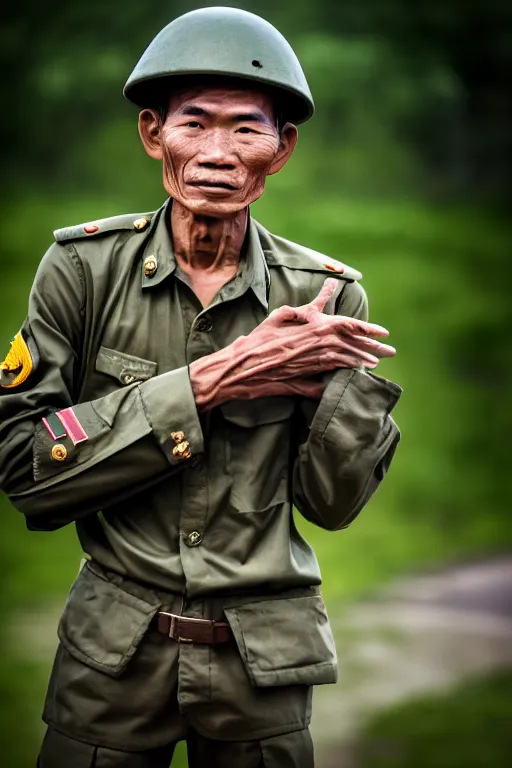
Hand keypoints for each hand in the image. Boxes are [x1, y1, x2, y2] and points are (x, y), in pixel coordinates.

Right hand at [190, 279, 395, 409]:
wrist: (239, 368)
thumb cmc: (255, 342)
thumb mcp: (276, 318)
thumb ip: (297, 312)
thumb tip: (312, 309)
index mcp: (310, 328)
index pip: (345, 325)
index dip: (366, 328)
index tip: (382, 331)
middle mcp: (314, 346)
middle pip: (350, 344)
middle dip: (372, 346)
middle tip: (389, 349)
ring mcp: (311, 365)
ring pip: (344, 360)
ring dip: (361, 361)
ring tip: (377, 362)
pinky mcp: (304, 380)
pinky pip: (330, 376)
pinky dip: (344, 374)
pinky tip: (354, 376)